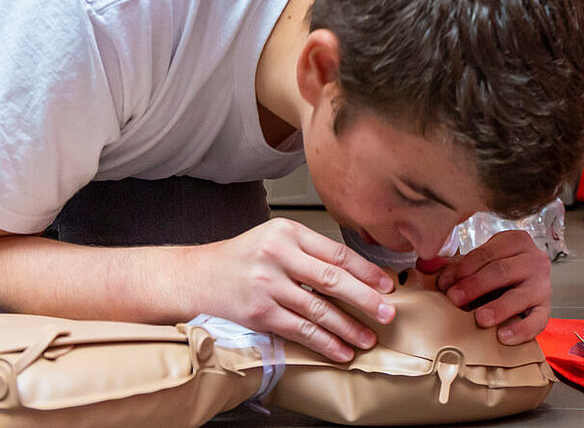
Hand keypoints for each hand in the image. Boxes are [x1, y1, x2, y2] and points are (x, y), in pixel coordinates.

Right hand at [188, 218, 396, 360]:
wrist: (196, 277)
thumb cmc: (240, 259)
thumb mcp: (273, 239)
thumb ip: (308, 251)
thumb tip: (354, 274)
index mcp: (287, 232)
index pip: (335, 252)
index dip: (366, 271)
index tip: (386, 285)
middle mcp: (278, 255)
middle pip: (332, 280)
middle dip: (365, 299)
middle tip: (387, 313)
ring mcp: (268, 285)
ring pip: (319, 310)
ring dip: (348, 327)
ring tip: (367, 338)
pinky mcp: (260, 312)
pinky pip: (300, 331)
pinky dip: (324, 343)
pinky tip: (340, 350)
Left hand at [432, 229, 551, 343]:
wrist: (527, 282)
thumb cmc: (498, 271)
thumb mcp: (479, 262)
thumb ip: (454, 264)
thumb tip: (423, 265)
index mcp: (516, 241)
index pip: (486, 253)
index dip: (462, 268)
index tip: (443, 284)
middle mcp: (534, 259)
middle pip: (501, 272)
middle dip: (475, 286)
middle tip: (454, 299)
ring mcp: (543, 285)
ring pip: (520, 296)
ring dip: (498, 307)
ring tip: (480, 319)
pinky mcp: (546, 309)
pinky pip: (538, 321)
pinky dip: (521, 330)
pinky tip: (504, 337)